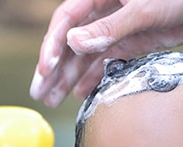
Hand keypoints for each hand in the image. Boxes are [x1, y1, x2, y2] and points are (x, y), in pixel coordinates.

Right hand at [31, 0, 182, 106]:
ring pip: (84, 55)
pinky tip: (78, 94)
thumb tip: (73, 42)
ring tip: (51, 100)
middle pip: (69, 41)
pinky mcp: (129, 42)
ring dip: (68, 78)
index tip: (46, 70)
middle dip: (53, 69)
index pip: (66, 20)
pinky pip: (104, 61)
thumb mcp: (143, 10)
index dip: (52, 46)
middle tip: (38, 93)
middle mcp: (103, 10)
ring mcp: (115, 28)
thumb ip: (110, 27)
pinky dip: (91, 78)